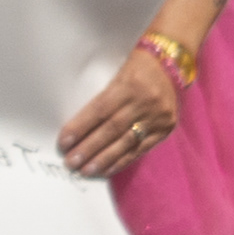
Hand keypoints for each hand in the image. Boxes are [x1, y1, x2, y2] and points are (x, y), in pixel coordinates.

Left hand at [58, 42, 183, 179]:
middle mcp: (145, 102)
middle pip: (112, 129)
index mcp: (129, 85)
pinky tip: (106, 170)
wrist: (170, 64)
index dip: (80, 127)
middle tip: (71, 162)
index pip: (100, 109)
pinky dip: (122, 160)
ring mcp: (158, 117)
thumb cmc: (134, 69)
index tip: (63, 142)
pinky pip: (141, 149)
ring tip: (85, 170)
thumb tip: (76, 128)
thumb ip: (101, 99)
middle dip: (89, 148)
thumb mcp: (116, 75)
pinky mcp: (166, 128)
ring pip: (127, 142)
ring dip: (104, 159)